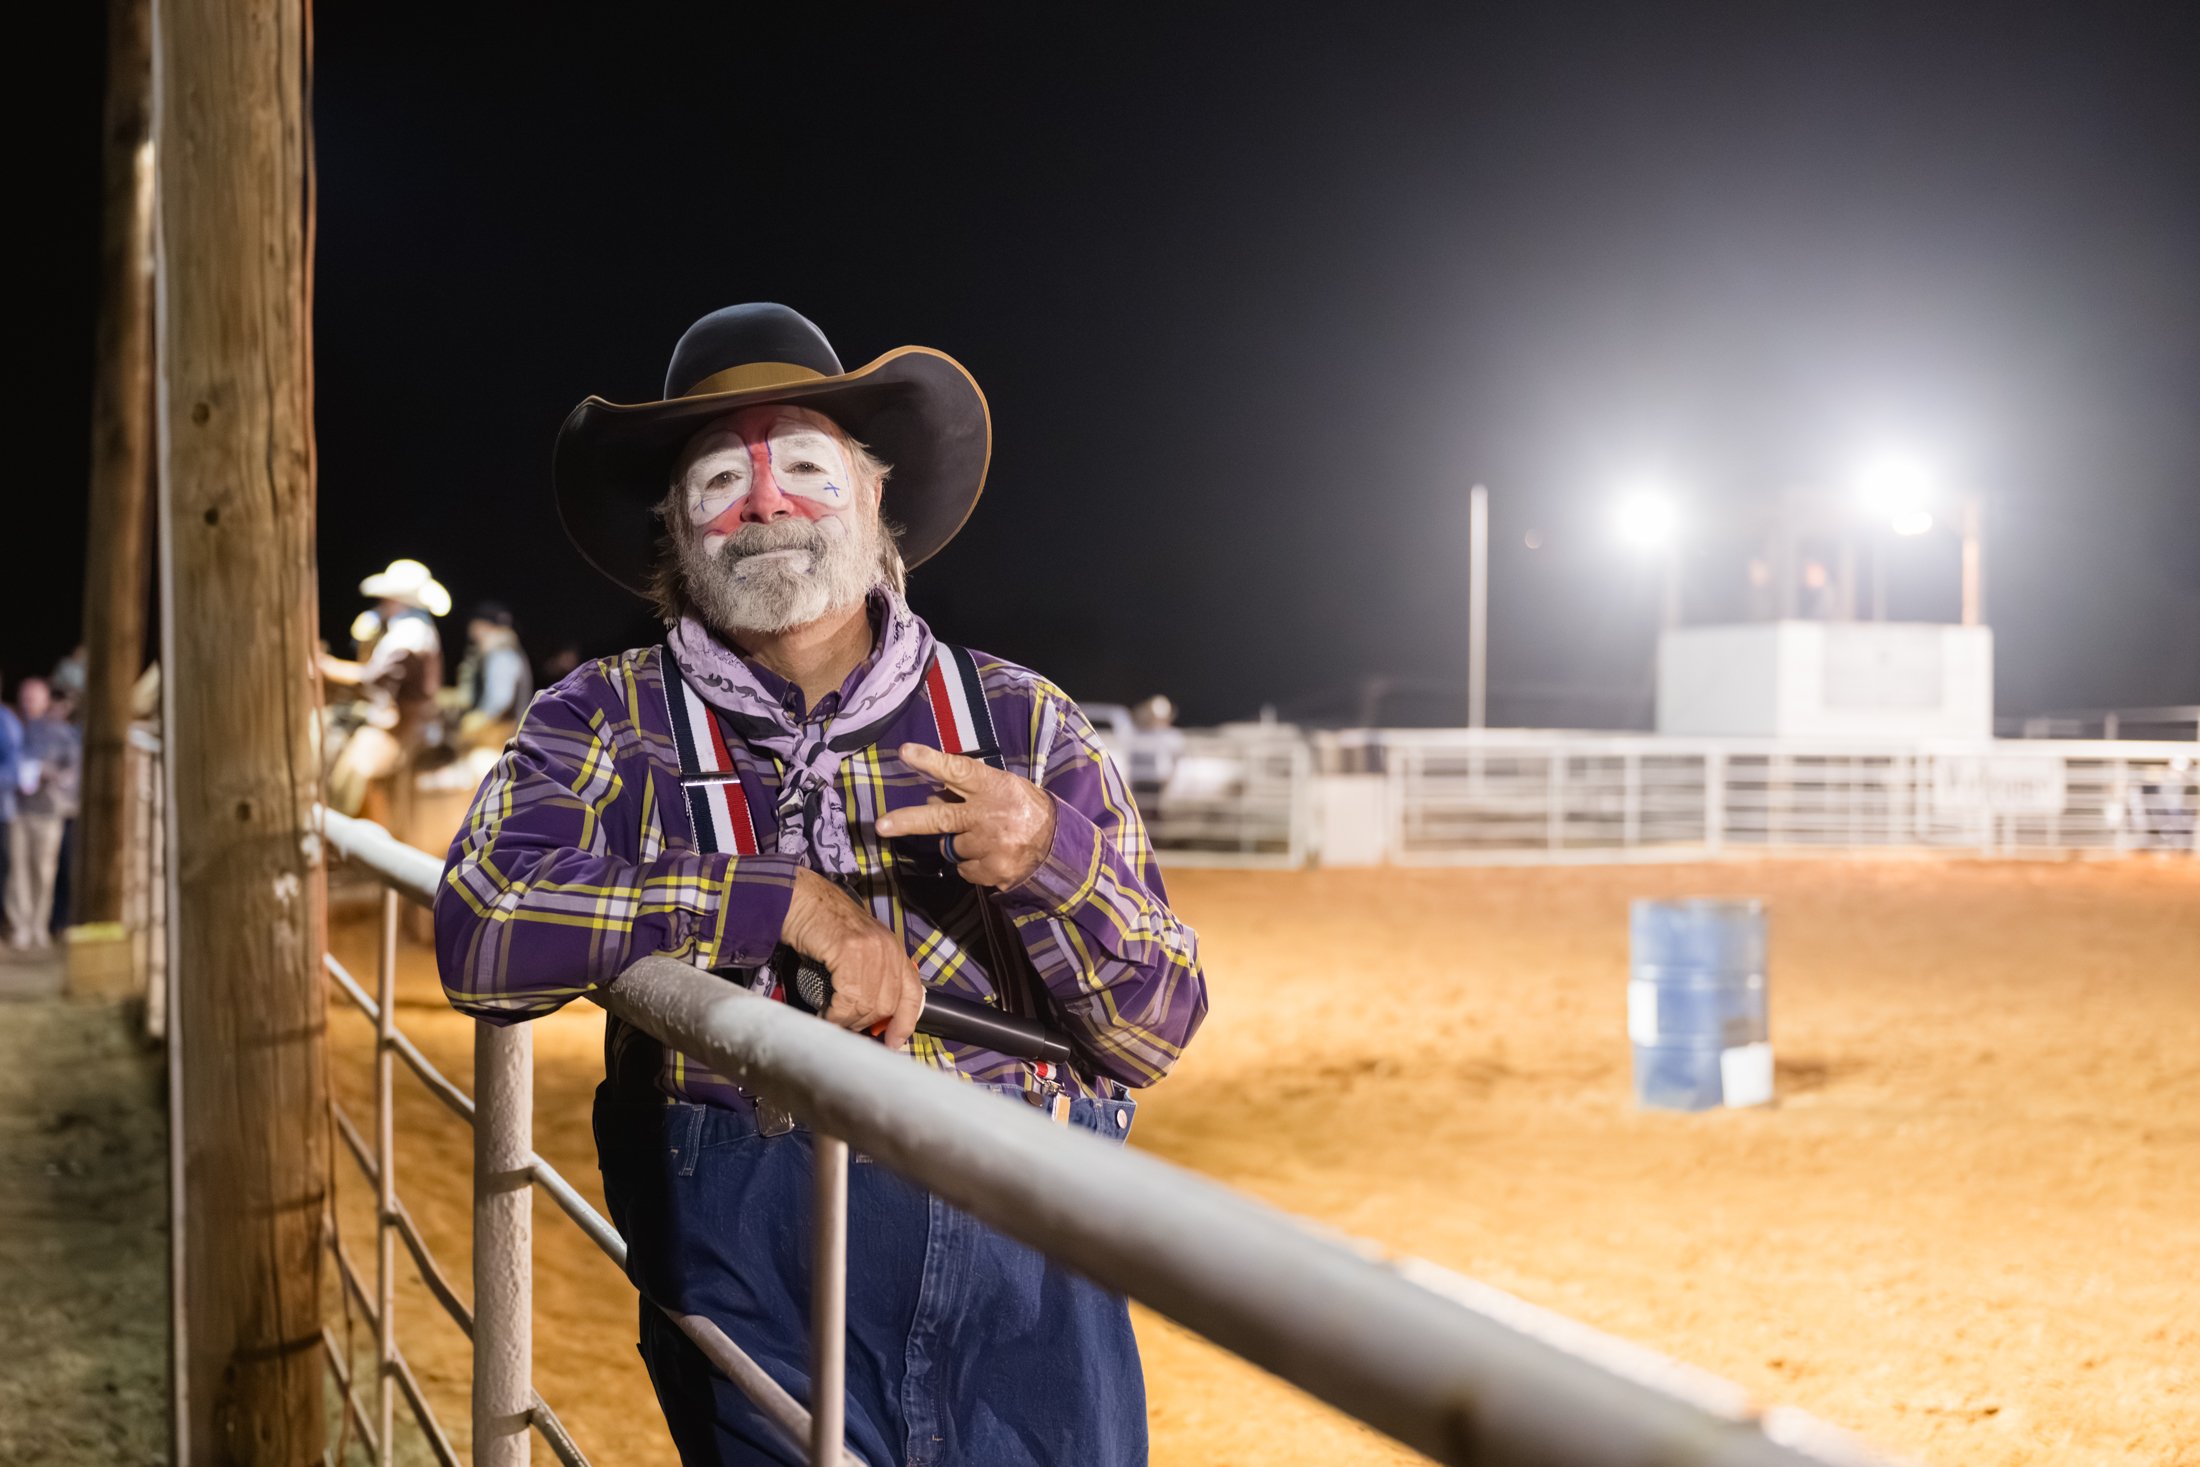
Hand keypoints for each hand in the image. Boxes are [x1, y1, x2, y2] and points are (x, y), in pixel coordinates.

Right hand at [779, 868, 924, 1049]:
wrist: (804, 900)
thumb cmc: (826, 927)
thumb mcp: (860, 950)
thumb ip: (873, 976)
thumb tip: (874, 1017)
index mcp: (895, 951)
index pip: (913, 994)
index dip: (905, 1023)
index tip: (893, 1044)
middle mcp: (889, 950)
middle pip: (888, 1006)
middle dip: (865, 1024)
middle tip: (844, 1026)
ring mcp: (872, 949)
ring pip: (867, 1005)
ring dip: (847, 1020)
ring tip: (832, 1019)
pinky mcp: (850, 950)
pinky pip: (848, 997)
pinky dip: (836, 1013)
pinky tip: (825, 1013)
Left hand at [875, 743, 1057, 888]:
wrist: (1061, 847)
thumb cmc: (1026, 810)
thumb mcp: (1005, 788)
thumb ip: (970, 791)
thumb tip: (932, 798)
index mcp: (994, 787)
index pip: (958, 770)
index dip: (931, 761)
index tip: (906, 753)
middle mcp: (990, 815)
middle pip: (940, 818)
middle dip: (907, 821)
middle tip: (881, 825)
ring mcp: (991, 845)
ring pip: (951, 847)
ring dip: (960, 843)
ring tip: (985, 837)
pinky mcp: (993, 871)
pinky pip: (963, 869)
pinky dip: (971, 863)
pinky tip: (990, 854)